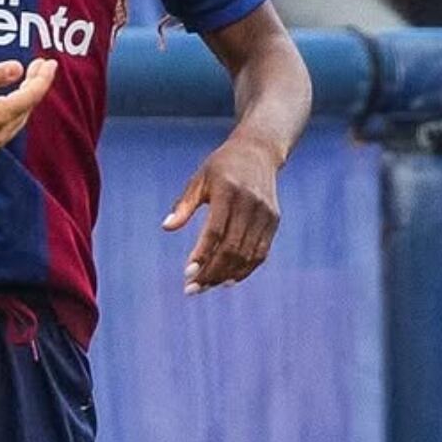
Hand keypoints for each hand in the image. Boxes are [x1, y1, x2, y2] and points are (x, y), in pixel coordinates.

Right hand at [0, 59, 56, 162]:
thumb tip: (18, 68)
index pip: (32, 95)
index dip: (44, 78)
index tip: (50, 62)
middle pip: (27, 108)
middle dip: (35, 85)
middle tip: (38, 66)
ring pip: (18, 120)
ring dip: (24, 100)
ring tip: (24, 82)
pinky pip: (6, 130)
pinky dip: (12, 113)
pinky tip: (4, 103)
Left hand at [162, 134, 281, 292]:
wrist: (258, 152)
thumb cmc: (221, 166)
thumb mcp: (199, 179)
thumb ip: (184, 205)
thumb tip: (166, 227)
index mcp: (229, 192)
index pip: (215, 232)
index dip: (202, 254)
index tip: (188, 273)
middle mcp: (250, 204)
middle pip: (232, 248)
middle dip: (211, 272)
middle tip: (192, 289)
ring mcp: (265, 214)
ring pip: (248, 254)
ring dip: (227, 275)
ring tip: (206, 287)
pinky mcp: (274, 220)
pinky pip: (261, 252)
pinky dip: (246, 269)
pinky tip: (228, 279)